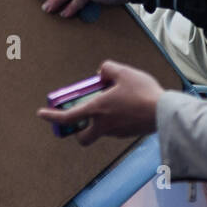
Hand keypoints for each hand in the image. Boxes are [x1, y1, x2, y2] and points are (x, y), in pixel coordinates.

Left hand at [37, 60, 163, 144]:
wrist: (165, 113)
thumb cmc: (143, 93)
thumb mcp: (124, 72)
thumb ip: (108, 69)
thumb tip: (102, 74)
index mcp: (97, 110)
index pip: (67, 118)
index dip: (51, 117)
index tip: (41, 114)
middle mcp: (103, 125)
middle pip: (83, 137)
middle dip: (78, 131)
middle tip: (80, 118)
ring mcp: (116, 132)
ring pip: (101, 131)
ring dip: (100, 120)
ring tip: (114, 101)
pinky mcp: (128, 134)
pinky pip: (115, 128)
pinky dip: (115, 120)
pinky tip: (127, 106)